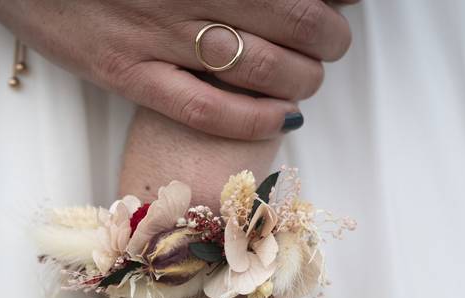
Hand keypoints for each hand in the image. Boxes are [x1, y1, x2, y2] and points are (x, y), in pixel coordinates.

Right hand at [0, 0, 355, 139]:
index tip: (341, 5)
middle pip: (294, 23)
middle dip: (329, 39)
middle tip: (331, 43)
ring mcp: (154, 35)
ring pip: (259, 68)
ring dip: (303, 78)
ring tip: (308, 78)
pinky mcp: (123, 73)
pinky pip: (204, 110)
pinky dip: (253, 118)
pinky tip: (281, 116)